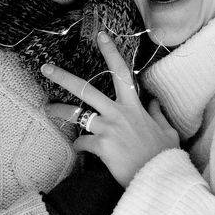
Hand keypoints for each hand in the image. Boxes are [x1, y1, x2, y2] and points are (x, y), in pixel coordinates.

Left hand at [43, 32, 178, 187]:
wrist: (160, 178)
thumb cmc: (164, 156)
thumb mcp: (168, 132)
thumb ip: (158, 115)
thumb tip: (153, 103)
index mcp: (134, 106)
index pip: (122, 72)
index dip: (111, 52)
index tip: (101, 36)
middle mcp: (118, 113)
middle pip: (86, 89)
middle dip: (63, 77)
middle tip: (46, 68)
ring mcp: (108, 129)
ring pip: (76, 115)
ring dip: (59, 111)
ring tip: (48, 109)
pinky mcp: (101, 146)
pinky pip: (82, 142)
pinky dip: (80, 146)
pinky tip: (82, 150)